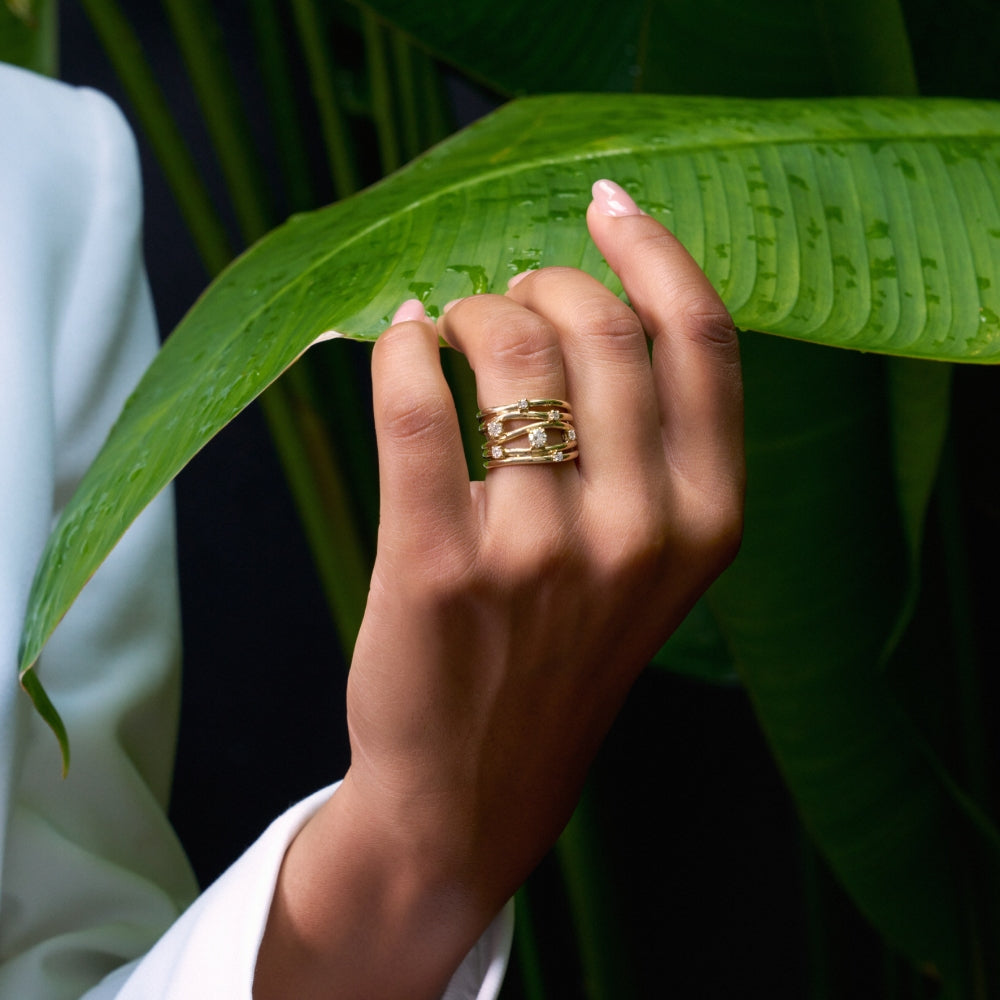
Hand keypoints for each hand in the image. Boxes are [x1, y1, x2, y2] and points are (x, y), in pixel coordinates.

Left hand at [254, 180, 743, 998]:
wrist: (473, 791)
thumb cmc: (560, 664)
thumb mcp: (650, 570)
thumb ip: (652, 454)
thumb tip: (593, 302)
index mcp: (708, 522)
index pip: (704, 343)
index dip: (654, 253)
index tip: (607, 208)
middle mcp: (639, 533)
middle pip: (601, 329)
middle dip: (542, 284)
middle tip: (504, 303)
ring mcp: (538, 553)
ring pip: (510, 350)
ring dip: (472, 310)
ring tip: (452, 328)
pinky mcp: (436, 565)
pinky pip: (417, 402)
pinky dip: (404, 345)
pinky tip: (402, 338)